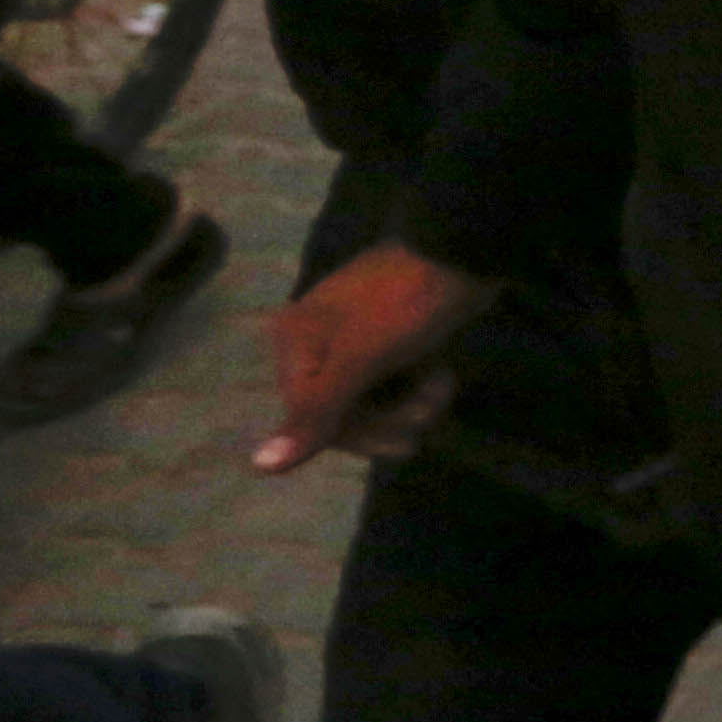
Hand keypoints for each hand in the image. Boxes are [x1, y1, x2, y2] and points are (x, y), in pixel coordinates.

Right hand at [256, 243, 499, 472]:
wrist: (464, 254)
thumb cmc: (406, 305)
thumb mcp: (359, 360)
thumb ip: (314, 413)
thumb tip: (257, 467)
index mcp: (295, 345)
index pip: (311, 423)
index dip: (360, 434)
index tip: (402, 428)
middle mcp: (314, 348)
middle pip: (343, 418)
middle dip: (393, 419)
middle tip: (431, 402)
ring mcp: (354, 346)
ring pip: (375, 408)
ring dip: (415, 406)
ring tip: (442, 383)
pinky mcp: (390, 346)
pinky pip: (396, 390)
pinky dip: (422, 389)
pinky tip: (442, 374)